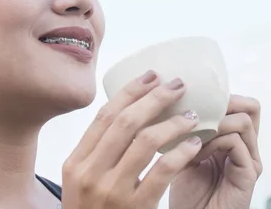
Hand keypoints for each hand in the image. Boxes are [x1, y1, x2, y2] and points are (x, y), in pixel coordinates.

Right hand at [61, 72, 202, 208]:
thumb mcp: (84, 182)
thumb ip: (100, 152)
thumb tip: (131, 110)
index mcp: (75, 162)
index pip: (104, 115)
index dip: (130, 91)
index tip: (152, 75)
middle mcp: (89, 174)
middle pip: (126, 122)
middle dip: (155, 98)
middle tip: (178, 85)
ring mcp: (110, 192)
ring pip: (146, 141)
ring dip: (174, 123)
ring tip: (193, 115)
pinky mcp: (134, 208)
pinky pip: (163, 170)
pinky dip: (182, 152)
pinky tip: (195, 145)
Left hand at [169, 95, 261, 208]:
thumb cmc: (187, 194)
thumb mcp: (186, 152)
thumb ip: (191, 130)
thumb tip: (179, 100)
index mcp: (235, 141)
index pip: (241, 104)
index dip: (221, 97)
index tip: (193, 99)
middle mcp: (248, 148)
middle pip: (251, 107)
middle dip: (224, 104)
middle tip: (197, 111)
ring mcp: (251, 161)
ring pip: (243, 121)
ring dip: (214, 124)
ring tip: (193, 136)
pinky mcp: (249, 174)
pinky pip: (236, 142)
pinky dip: (214, 141)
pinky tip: (196, 153)